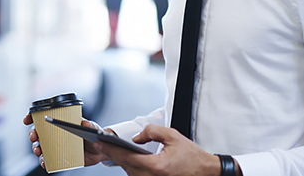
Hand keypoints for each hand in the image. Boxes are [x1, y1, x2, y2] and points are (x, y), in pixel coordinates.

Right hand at [23, 113, 109, 170]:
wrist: (100, 150)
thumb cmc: (94, 135)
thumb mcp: (93, 128)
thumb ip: (90, 125)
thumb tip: (84, 123)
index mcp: (62, 121)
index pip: (44, 116)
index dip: (33, 117)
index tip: (28, 120)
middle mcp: (57, 133)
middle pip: (39, 132)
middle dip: (33, 134)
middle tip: (34, 137)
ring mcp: (57, 145)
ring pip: (41, 146)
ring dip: (36, 148)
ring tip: (39, 151)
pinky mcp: (60, 156)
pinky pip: (48, 158)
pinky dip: (44, 161)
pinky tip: (44, 162)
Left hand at [94, 124, 223, 175]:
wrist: (204, 171)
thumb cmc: (191, 156)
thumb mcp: (172, 136)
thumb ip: (151, 132)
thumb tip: (136, 138)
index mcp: (157, 166)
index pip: (128, 157)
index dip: (111, 149)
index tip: (99, 143)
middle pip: (125, 165)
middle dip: (112, 153)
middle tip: (99, 144)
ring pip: (129, 172)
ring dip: (120, 160)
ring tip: (110, 148)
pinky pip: (136, 175)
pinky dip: (130, 166)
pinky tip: (125, 157)